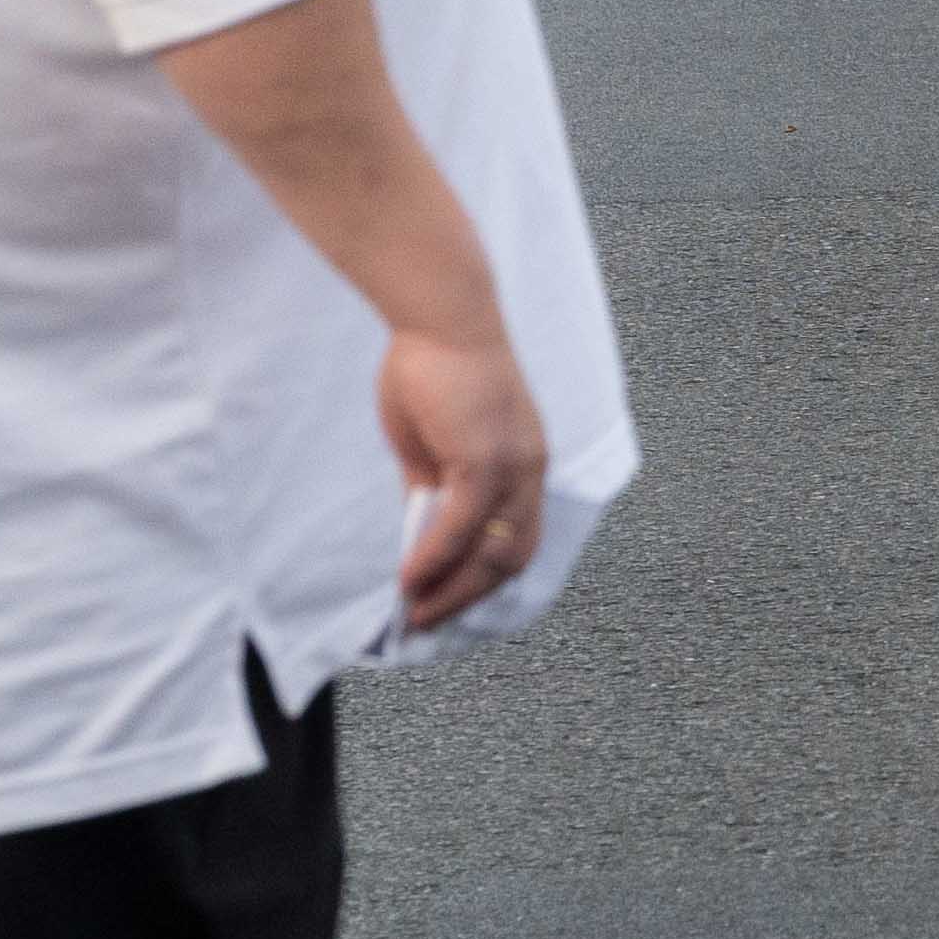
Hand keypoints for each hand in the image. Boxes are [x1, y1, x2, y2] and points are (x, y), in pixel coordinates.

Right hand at [380, 322, 551, 629]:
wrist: (439, 316)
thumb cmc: (432, 369)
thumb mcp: (432, 444)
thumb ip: (433, 488)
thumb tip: (421, 533)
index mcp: (525, 463)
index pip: (519, 539)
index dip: (484, 578)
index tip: (446, 602)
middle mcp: (530, 469)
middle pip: (512, 557)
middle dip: (469, 599)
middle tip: (426, 622)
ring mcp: (513, 466)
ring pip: (491, 551)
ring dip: (451, 591)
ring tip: (414, 613)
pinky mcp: (485, 459)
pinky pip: (461, 527)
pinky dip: (434, 560)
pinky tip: (408, 579)